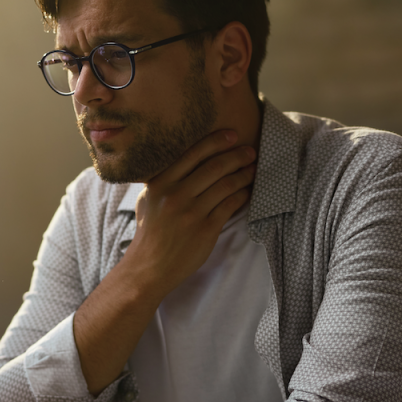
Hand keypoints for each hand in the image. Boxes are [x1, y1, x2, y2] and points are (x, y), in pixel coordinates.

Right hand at [73, 129, 254, 394]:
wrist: (149, 267)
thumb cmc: (150, 232)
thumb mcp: (148, 200)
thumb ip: (164, 180)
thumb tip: (185, 160)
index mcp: (160, 183)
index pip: (193, 154)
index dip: (216, 141)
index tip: (232, 134)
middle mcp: (175, 194)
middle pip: (214, 167)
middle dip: (237, 156)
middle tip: (250, 151)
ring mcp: (191, 212)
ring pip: (226, 185)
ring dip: (244, 174)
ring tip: (254, 168)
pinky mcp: (206, 229)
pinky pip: (230, 206)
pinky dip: (242, 195)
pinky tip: (248, 190)